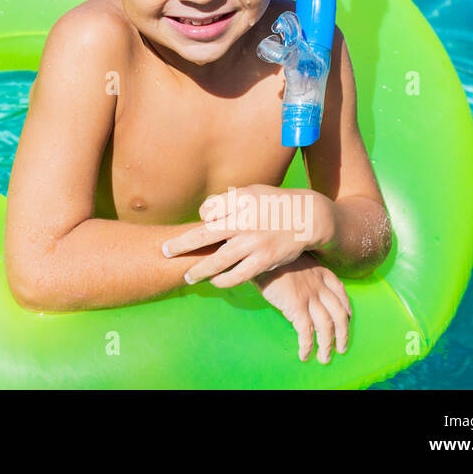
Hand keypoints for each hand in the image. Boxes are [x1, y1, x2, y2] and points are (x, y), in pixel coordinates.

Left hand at [160, 184, 335, 287]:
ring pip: (218, 260)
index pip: (207, 211)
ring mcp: (253, 242)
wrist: (308, 216)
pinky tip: (215, 282)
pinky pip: (238, 275)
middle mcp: (243, 221)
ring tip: (187, 277)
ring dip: (199, 270)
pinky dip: (224, 280)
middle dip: (180, 245)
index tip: (203, 224)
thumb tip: (206, 213)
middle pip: (203, 235)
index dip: (202, 218)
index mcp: (238, 200)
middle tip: (164, 251)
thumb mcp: (252, 192)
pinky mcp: (263, 259)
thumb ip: (229, 201)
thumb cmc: (275, 203)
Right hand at [254, 254, 351, 362]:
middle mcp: (319, 285)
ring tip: (325, 358)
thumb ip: (299, 269)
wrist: (258, 250)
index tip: (348, 317)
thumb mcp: (291, 256)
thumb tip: (294, 280)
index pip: (340, 292)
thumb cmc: (270, 253)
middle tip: (342, 348)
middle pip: (339, 314)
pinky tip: (305, 354)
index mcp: (320, 271)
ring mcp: (309, 296)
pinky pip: (306, 332)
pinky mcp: (296, 306)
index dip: (346, 307)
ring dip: (327, 345)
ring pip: (326, 326)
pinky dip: (307, 345)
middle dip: (343, 334)